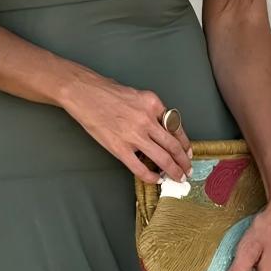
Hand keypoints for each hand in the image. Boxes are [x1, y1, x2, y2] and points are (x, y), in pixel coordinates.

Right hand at [61, 76, 193, 184]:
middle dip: (183, 161)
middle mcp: (147, 119)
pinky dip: (150, 176)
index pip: (176, 127)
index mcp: (153, 103)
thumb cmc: (105, 91)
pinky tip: (155, 179)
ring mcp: (133, 135)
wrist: (82, 92)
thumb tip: (161, 130)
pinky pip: (140, 167)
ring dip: (173, 170)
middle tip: (187, 170)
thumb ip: (150, 111)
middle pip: (173, 145)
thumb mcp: (137, 95)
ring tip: (178, 178)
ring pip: (162, 158)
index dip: (184, 143)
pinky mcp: (119, 147)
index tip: (188, 152)